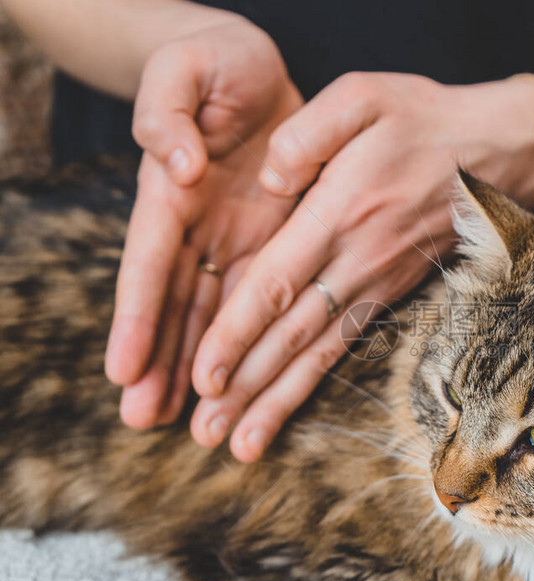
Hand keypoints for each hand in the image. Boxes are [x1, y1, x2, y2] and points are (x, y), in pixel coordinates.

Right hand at [104, 18, 304, 427]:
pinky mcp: (268, 242)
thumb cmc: (211, 63)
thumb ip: (168, 113)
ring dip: (199, 366)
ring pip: (212, 314)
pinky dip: (248, 340)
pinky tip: (242, 379)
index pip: (149, 262)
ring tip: (188, 421)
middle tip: (142, 420)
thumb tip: (175, 165)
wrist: (251, 70)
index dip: (137, 317)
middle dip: (160, 362)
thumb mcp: (184, 71)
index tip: (121, 369)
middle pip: (174, 304)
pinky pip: (257, 298)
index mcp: (169, 192)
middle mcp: (196, 227)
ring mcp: (231, 239)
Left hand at [189, 72, 533, 461]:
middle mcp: (356, 258)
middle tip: (205, 433)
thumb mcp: (364, 95)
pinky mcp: (388, 292)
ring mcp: (375, 282)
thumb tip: (266, 179)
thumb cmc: (427, 119)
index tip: (202, 375)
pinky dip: (313, 383)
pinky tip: (286, 407)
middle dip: (245, 386)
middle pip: (292, 334)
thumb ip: (305, 133)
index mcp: (340, 211)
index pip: (277, 282)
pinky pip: (344, 345)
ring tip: (238, 445)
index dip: (237, 332)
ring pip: (318, 352)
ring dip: (275, 400)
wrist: (499, 153)